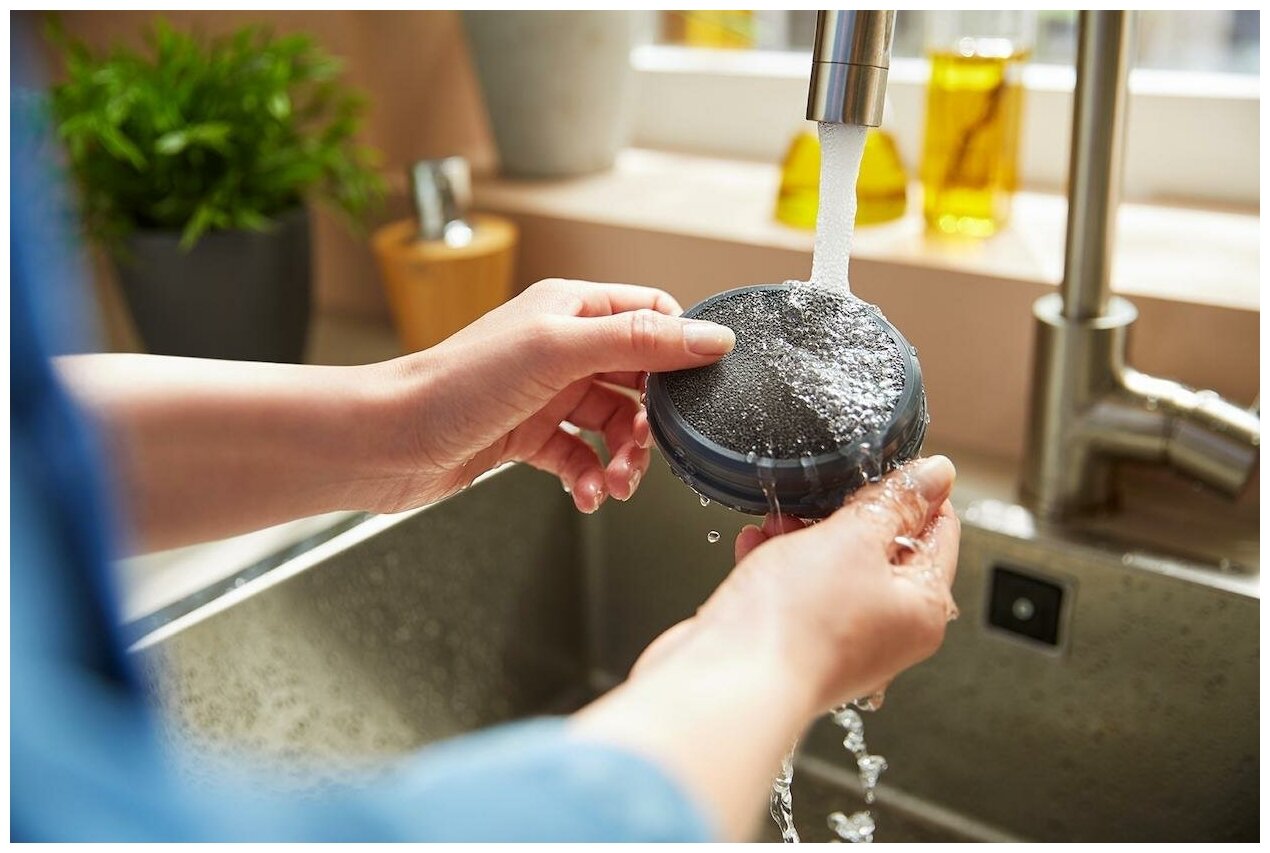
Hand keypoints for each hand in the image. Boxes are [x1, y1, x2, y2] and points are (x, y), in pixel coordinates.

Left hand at [368, 279, 734, 514]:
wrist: (386, 439)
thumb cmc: (456, 385)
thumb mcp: (559, 351)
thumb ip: (639, 342)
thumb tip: (711, 338)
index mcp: (571, 308)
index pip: (652, 315)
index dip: (681, 351)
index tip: (700, 390)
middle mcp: (560, 346)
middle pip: (639, 379)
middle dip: (651, 421)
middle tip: (647, 453)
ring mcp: (543, 393)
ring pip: (611, 424)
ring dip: (622, 459)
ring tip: (614, 484)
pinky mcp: (526, 435)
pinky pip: (579, 456)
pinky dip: (589, 477)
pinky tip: (585, 494)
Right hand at [572, 456, 958, 838]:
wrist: (727, 682)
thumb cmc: (795, 626)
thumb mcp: (853, 539)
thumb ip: (895, 502)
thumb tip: (937, 474)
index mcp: (923, 608)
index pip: (939, 531)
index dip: (912, 490)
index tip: (882, 463)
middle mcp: (888, 631)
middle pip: (883, 549)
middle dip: (845, 512)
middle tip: (820, 491)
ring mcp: (840, 641)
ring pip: (834, 567)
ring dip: (804, 535)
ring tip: (777, 518)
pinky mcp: (795, 644)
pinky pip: (796, 591)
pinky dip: (777, 563)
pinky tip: (755, 545)